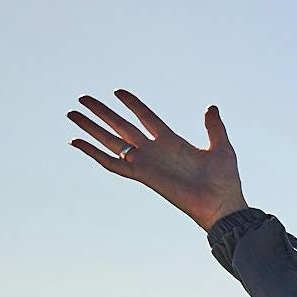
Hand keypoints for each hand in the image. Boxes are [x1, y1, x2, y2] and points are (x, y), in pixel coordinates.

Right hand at [69, 90, 247, 230]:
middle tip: (82, 99)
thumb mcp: (221, 147)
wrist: (222, 204)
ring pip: (111, 141)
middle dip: (102, 113)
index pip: (146, 117)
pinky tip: (77, 142)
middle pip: (121, 126)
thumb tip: (211, 107)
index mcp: (171, 142)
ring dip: (91, 128)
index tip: (117, 92)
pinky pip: (112, 164)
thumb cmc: (224, 181)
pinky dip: (94, 153)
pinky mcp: (142, 175)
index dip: (132, 104)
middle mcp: (154, 151)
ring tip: (72, 114)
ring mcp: (146, 163)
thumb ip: (214, 127)